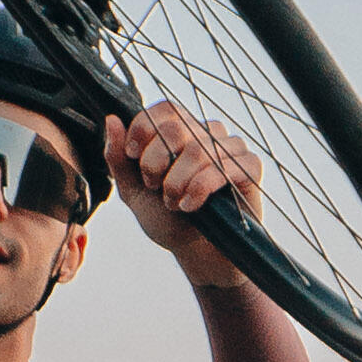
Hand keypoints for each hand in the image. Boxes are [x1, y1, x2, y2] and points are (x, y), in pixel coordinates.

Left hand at [106, 102, 262, 285]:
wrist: (196, 253)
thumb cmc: (168, 220)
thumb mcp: (134, 191)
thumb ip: (118, 158)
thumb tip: (111, 120)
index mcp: (181, 131)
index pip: (165, 109)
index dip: (144, 128)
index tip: (133, 155)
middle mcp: (207, 134)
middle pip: (177, 128)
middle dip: (156, 162)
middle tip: (154, 188)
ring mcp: (231, 149)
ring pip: (199, 150)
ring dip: (177, 182)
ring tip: (174, 204)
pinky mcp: (250, 168)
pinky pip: (224, 168)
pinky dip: (200, 189)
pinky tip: (192, 206)